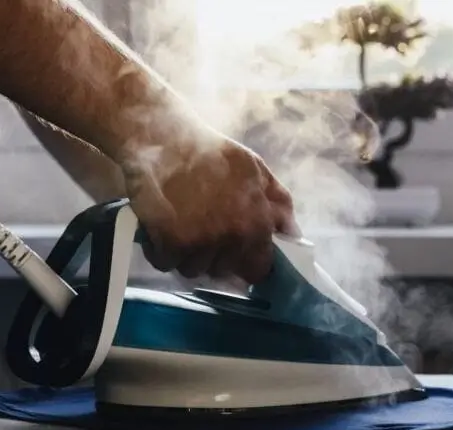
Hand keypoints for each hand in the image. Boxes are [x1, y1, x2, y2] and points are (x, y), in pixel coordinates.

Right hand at [120, 135, 298, 283]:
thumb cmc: (208, 151)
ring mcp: (200, 243)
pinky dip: (158, 250)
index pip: (258, 268)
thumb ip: (278, 203)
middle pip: (222, 270)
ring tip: (177, 223)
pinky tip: (158, 227)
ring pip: (192, 269)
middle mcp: (232, 237)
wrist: (161, 137)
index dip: (244, 261)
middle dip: (211, 255)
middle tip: (198, 227)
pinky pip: (164, 263)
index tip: (231, 253)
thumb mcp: (254, 168)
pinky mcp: (170, 244)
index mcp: (257, 223)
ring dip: (183, 255)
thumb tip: (293, 235)